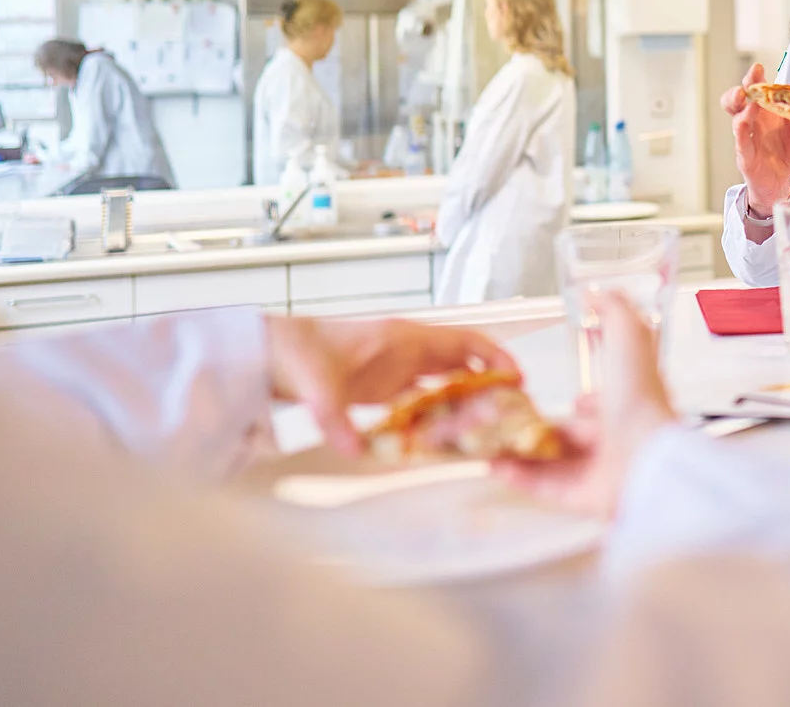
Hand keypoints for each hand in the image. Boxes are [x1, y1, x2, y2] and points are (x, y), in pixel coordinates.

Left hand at [263, 315, 516, 455]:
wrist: (272, 351)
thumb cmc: (298, 353)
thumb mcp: (318, 386)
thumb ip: (336, 418)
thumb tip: (353, 450)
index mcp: (403, 338)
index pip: (465, 341)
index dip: (496, 357)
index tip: (517, 379)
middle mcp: (407, 350)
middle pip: (464, 362)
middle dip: (490, 383)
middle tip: (510, 411)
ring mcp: (395, 367)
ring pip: (446, 380)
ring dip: (467, 399)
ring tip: (486, 427)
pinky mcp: (382, 386)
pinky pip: (422, 398)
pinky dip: (438, 412)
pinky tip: (444, 436)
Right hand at [497, 292, 675, 517]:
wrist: (647, 457)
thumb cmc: (640, 398)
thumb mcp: (630, 340)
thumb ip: (615, 313)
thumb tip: (602, 292)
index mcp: (628, 406)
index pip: (603, 404)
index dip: (585, 401)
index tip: (562, 397)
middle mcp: (616, 439)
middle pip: (573, 436)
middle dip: (541, 428)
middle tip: (506, 420)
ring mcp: (602, 472)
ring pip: (555, 462)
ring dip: (522, 452)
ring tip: (489, 443)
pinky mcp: (587, 499)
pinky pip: (548, 489)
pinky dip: (521, 478)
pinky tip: (495, 467)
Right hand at [719, 60, 789, 214]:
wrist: (782, 179)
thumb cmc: (788, 151)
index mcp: (765, 111)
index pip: (756, 90)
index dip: (754, 78)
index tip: (758, 68)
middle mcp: (752, 121)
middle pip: (737, 100)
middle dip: (740, 90)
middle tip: (749, 84)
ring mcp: (747, 138)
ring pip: (736, 119)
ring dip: (741, 109)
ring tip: (749, 103)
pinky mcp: (746, 156)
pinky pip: (741, 143)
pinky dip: (742, 133)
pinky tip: (744, 125)